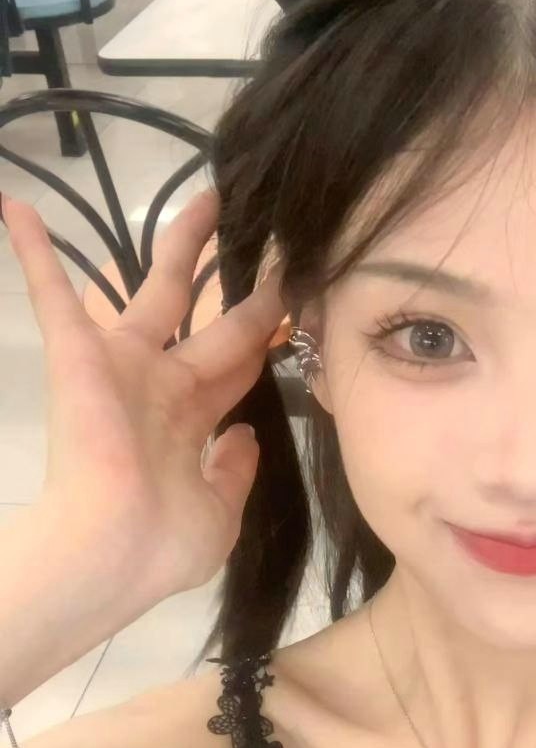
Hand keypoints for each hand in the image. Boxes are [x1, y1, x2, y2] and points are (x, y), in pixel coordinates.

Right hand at [2, 187, 286, 602]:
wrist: (109, 552)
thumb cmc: (162, 543)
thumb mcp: (220, 515)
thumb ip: (235, 471)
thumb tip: (245, 434)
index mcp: (194, 421)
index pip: (238, 367)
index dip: (267, 338)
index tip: (295, 305)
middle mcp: (163, 386)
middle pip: (215, 321)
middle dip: (246, 286)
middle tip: (273, 242)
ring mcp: (124, 368)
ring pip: (158, 287)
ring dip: (180, 243)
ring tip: (207, 195)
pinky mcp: (80, 358)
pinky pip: (54, 295)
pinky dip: (36, 254)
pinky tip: (19, 206)